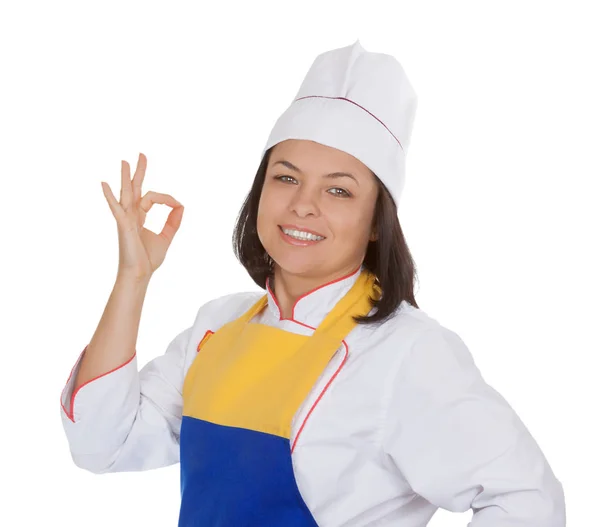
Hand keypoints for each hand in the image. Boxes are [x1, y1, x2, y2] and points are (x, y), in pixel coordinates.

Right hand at [101, 152, 183, 280]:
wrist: (139, 274)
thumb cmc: (148, 259)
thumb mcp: (166, 236)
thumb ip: (173, 221)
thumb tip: (181, 206)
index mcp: (139, 217)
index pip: (152, 198)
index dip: (168, 199)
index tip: (178, 205)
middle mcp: (131, 215)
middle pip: (135, 188)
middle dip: (139, 172)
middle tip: (142, 155)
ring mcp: (125, 219)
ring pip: (126, 194)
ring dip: (126, 177)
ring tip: (125, 161)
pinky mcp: (123, 225)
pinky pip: (116, 208)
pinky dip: (110, 196)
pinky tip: (104, 184)